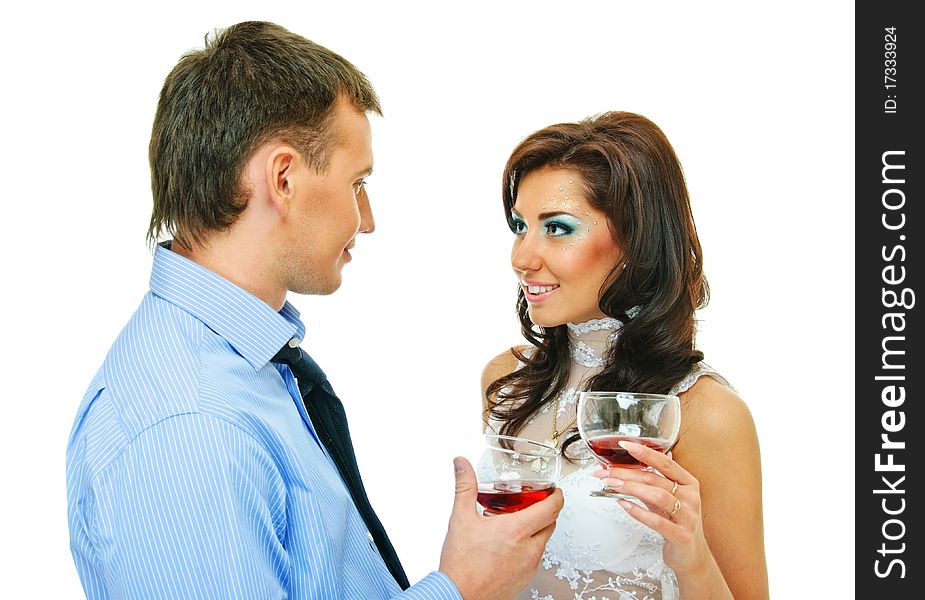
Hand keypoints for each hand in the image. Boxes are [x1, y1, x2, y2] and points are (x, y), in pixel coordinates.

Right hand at [439, 457, 562, 599]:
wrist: (458, 595)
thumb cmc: (461, 565)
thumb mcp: (461, 518)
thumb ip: (465, 486)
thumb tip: (461, 465)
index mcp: (517, 530)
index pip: (551, 508)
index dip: (557, 496)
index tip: (555, 491)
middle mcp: (529, 549)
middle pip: (551, 523)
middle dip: (547, 511)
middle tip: (535, 503)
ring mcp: (529, 566)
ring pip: (543, 542)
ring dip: (537, 530)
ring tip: (518, 524)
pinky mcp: (525, 579)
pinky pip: (535, 558)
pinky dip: (529, 547)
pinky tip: (511, 546)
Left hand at [593, 440, 711, 575]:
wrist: (691, 555)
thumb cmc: (677, 523)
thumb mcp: (665, 500)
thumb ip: (650, 484)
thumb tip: (622, 469)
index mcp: (689, 483)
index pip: (666, 463)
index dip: (645, 452)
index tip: (625, 444)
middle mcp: (691, 497)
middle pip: (656, 479)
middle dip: (627, 473)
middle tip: (606, 472)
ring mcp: (688, 517)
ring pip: (658, 496)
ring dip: (631, 488)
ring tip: (611, 485)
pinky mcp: (681, 535)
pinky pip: (657, 521)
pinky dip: (637, 511)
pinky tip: (623, 504)